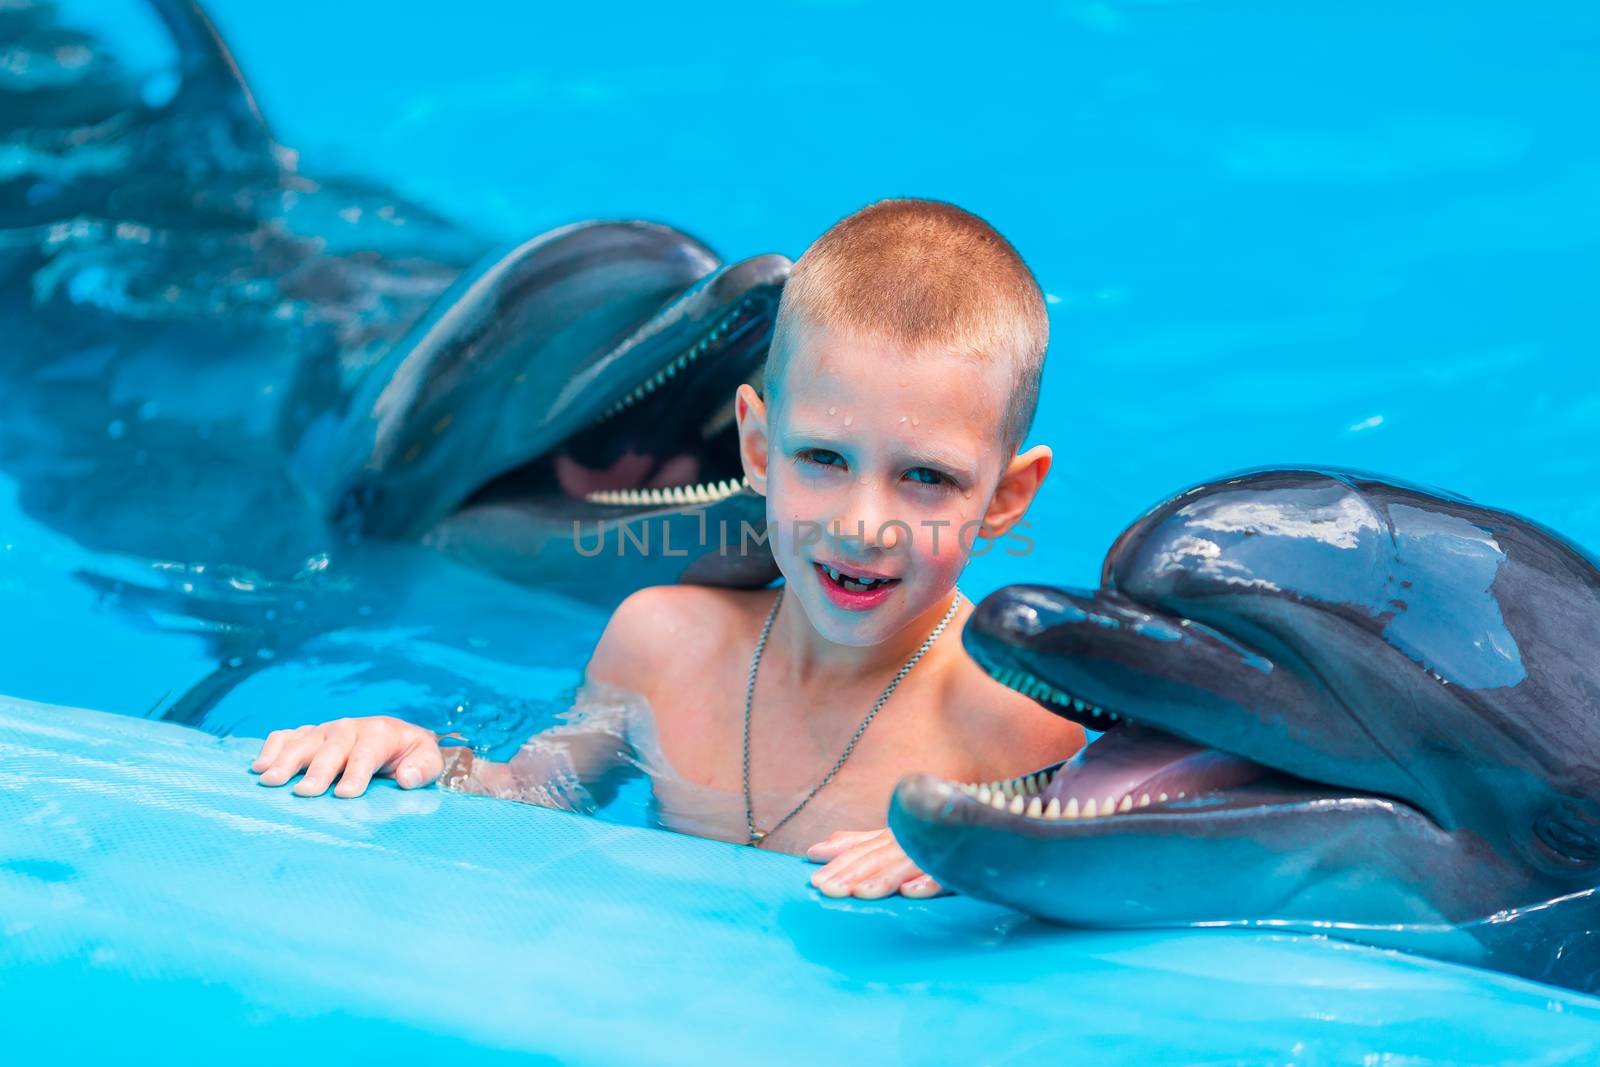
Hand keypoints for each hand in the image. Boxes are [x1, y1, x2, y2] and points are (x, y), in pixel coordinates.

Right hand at [250, 716, 444, 797]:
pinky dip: (271, 748)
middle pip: (331, 749)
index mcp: (380, 732)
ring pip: (303, 742)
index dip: (356, 773)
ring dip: (285, 761)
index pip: (366, 753)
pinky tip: (258, 767)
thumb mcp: (428, 760)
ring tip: (269, 781)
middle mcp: (349, 728)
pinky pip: (285, 737)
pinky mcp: (308, 736)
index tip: (345, 795)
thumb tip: (406, 778)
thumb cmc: (410, 756)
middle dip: (318, 771)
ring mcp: (325, 731)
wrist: (396, 739)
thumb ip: (423, 769)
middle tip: (304, 793)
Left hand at [805, 828, 946, 899]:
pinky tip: (911, 892)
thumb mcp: (888, 840)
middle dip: (852, 874)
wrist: (977, 825)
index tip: (815, 882)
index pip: (861, 851)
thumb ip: (854, 844)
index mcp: (892, 838)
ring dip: (883, 878)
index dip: (838, 865)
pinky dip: (927, 881)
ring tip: (861, 893)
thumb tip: (814, 851)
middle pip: (877, 858)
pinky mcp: (959, 865)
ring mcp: (934, 853)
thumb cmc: (925, 838)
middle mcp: (909, 842)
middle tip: (828, 890)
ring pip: (905, 865)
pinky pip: (943, 874)